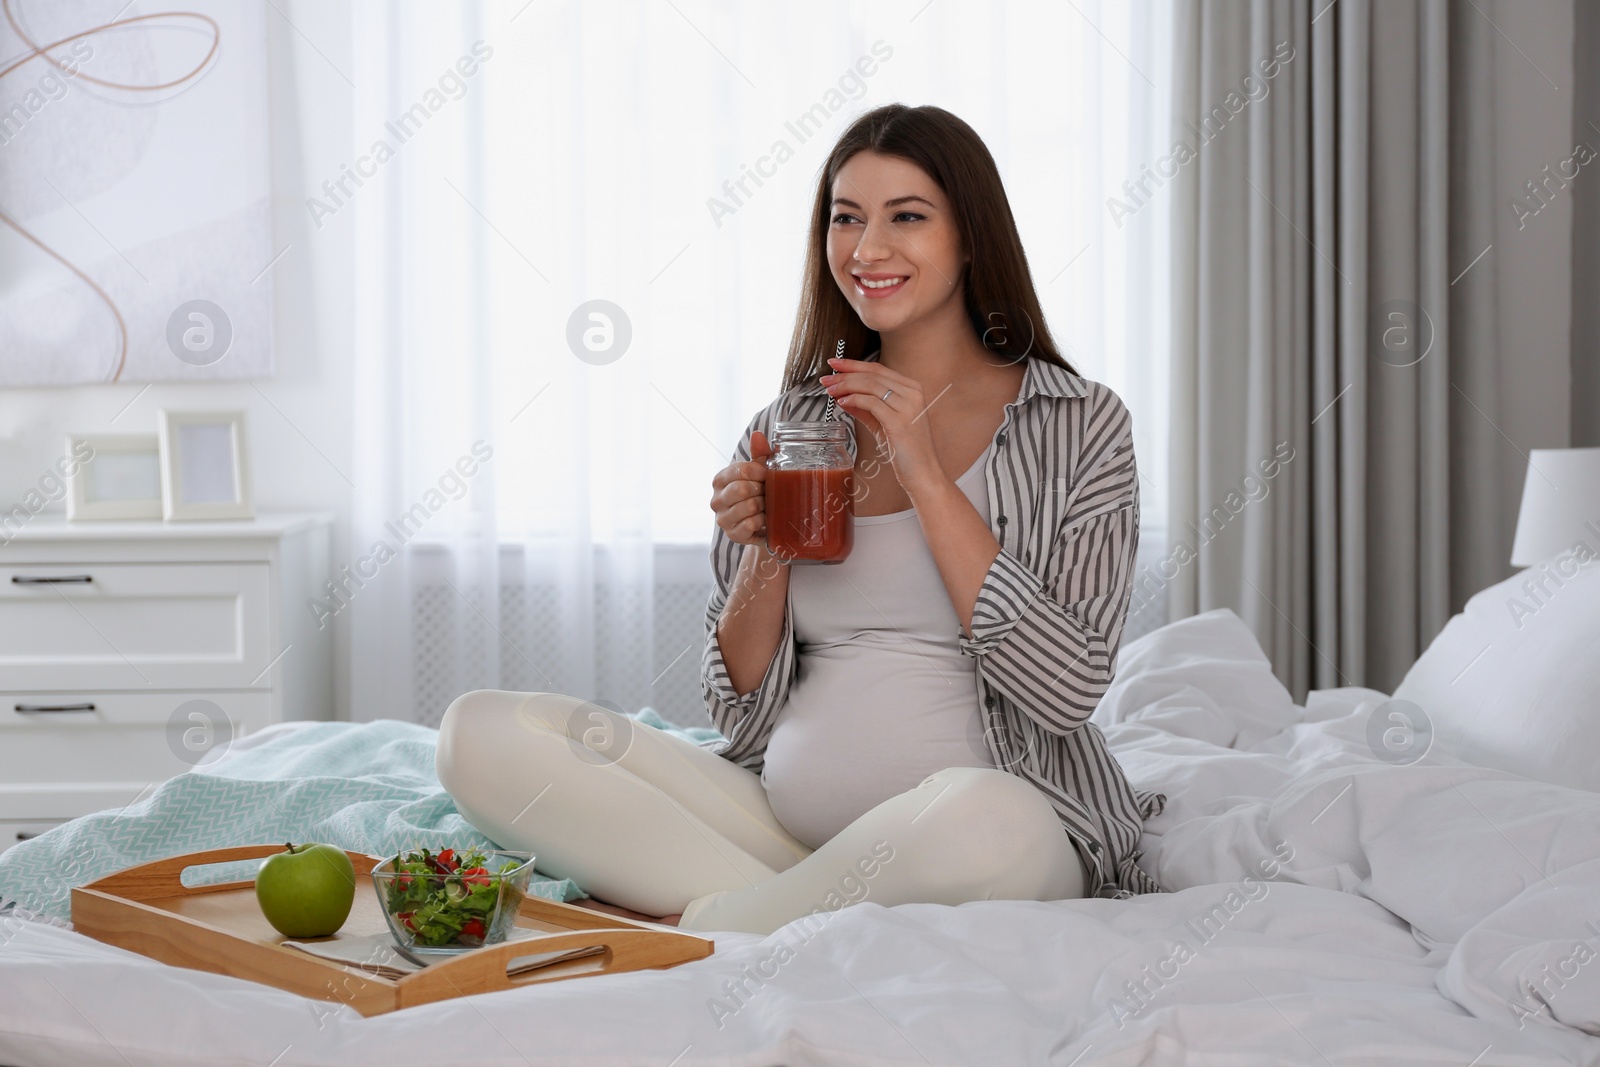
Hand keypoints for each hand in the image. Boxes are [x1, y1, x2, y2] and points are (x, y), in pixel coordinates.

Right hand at [711, 430, 781, 552]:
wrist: (764, 525)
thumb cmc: (760, 494)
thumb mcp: (761, 473)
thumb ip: (759, 454)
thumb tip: (757, 435)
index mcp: (720, 480)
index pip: (739, 470)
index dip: (760, 472)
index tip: (768, 475)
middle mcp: (716, 499)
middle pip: (743, 488)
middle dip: (762, 491)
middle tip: (768, 494)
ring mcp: (722, 519)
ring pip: (748, 507)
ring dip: (764, 507)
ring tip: (766, 507)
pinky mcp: (732, 535)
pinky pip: (750, 525)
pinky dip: (762, 522)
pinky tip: (763, 520)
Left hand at [820, 358, 942, 490]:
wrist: (922, 473)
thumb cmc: (906, 450)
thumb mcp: (882, 424)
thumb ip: (865, 409)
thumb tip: (843, 397)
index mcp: (911, 389)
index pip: (878, 369)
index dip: (853, 365)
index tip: (835, 364)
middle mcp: (912, 394)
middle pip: (872, 374)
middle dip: (845, 374)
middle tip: (826, 380)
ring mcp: (908, 406)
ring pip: (871, 385)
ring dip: (846, 386)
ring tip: (831, 391)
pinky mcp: (899, 421)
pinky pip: (872, 403)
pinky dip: (854, 400)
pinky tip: (843, 402)